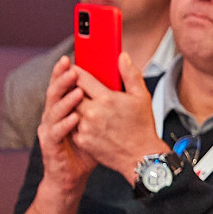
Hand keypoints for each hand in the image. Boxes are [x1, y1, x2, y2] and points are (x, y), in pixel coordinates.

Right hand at [35, 59, 96, 197]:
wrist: (73, 175)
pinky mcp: (50, 145)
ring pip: (53, 111)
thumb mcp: (98, 123)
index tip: (72, 59)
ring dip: (65, 100)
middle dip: (61, 80)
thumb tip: (116, 84)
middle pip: (53, 93)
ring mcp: (49, 130)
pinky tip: (74, 118)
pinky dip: (64, 124)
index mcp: (63, 108)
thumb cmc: (86, 147)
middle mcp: (52, 116)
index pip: (62, 85)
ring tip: (77, 91)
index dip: (64, 72)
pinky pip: (55, 133)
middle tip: (72, 69)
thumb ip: (104, 104)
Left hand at [70, 49, 166, 179]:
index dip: (75, 71)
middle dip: (73, 88)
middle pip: (71, 93)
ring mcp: (85, 128)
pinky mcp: (82, 140)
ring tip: (84, 105)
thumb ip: (130, 74)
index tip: (73, 69)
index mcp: (106, 99)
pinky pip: (72, 126)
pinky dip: (76, 122)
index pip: (80, 78)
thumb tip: (122, 57)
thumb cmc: (142, 127)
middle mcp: (93, 112)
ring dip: (74, 106)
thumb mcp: (142, 97)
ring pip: (70, 110)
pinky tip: (86, 121)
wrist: (140, 157)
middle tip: (76, 86)